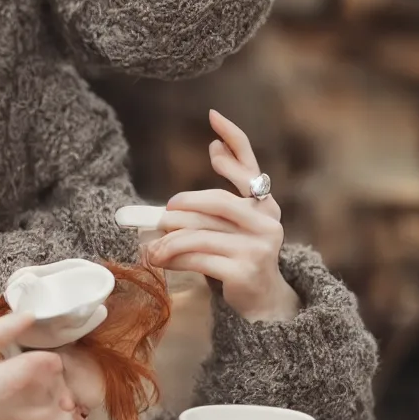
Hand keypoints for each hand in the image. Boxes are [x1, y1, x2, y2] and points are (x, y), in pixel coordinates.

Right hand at [0, 302, 98, 419]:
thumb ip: (3, 328)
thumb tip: (32, 315)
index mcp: (19, 378)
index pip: (54, 361)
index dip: (41, 357)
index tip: (24, 360)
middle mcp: (35, 409)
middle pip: (62, 385)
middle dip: (47, 378)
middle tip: (22, 379)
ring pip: (67, 411)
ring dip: (55, 403)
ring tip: (31, 399)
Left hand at [146, 110, 299, 322]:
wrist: (260, 303)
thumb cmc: (237, 257)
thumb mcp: (230, 225)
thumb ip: (218, 198)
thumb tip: (214, 147)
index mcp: (264, 205)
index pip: (249, 165)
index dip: (233, 139)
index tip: (213, 116)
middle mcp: (266, 222)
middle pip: (213, 201)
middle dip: (181, 208)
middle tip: (163, 215)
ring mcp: (258, 247)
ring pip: (198, 233)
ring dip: (168, 241)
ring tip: (152, 249)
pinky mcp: (245, 270)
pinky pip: (197, 257)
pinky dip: (173, 259)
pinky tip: (161, 261)